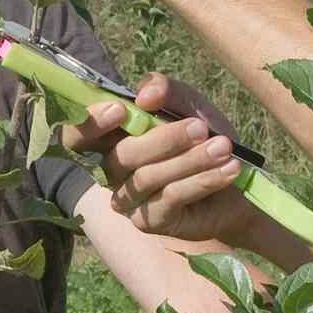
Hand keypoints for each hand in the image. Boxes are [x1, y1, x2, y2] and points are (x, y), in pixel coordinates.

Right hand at [69, 74, 268, 245]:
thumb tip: (144, 96)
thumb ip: (166, 90)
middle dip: (163, 139)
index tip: (121, 110)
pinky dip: (202, 180)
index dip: (89, 123)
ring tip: (223, 147)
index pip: (77, 136)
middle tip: (200, 128)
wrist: (235, 179)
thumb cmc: (203, 139)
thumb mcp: (189, 105)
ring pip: (147, 177)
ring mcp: (128, 200)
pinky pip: (171, 197)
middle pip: (121, 155)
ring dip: (190, 159)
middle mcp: (113, 170)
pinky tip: (228, 169)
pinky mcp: (149, 222)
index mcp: (112, 139)